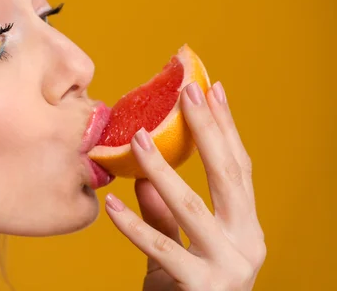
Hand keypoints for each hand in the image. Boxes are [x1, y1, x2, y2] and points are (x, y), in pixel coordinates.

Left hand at [105, 81, 265, 290]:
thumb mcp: (181, 249)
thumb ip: (166, 215)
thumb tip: (145, 178)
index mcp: (246, 227)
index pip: (238, 168)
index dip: (226, 128)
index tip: (213, 89)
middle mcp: (247, 243)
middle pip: (227, 176)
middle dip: (208, 130)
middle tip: (187, 92)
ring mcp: (228, 266)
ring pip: (192, 206)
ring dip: (162, 169)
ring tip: (136, 137)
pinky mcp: (201, 288)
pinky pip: (162, 248)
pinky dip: (134, 225)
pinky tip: (113, 203)